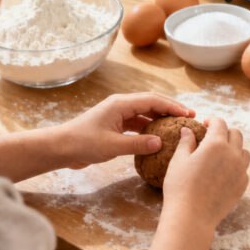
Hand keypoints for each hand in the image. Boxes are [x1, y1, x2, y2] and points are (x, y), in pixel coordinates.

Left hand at [53, 92, 193, 168]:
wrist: (61, 148)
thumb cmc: (83, 144)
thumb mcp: (113, 145)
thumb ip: (138, 144)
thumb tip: (161, 142)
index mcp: (121, 104)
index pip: (153, 100)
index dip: (173, 106)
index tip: (188, 114)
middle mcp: (121, 105)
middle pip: (152, 103)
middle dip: (171, 109)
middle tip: (188, 118)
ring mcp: (118, 114)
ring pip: (145, 113)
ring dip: (161, 118)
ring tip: (177, 126)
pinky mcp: (115, 125)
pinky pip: (138, 122)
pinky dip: (150, 127)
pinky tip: (159, 136)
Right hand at [161, 117, 249, 230]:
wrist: (191, 217)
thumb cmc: (180, 187)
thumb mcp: (179, 161)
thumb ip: (186, 142)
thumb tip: (187, 130)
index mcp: (216, 144)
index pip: (219, 123)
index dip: (212, 121)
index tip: (205, 124)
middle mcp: (233, 154)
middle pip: (236, 134)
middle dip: (225, 132)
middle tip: (212, 138)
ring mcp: (240, 170)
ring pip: (244, 151)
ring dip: (234, 148)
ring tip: (220, 155)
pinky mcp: (242, 185)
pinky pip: (243, 169)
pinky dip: (236, 166)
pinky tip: (222, 172)